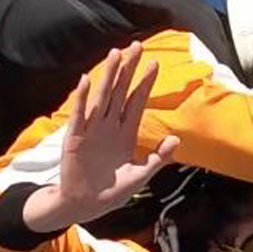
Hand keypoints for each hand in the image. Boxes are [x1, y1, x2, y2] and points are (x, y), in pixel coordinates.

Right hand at [23, 42, 179, 230]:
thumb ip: (157, 158)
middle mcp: (109, 126)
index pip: (137, 101)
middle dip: (128, 69)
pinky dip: (82, 99)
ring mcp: (92, 130)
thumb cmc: (112, 191)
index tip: (155, 63)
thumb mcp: (140, 175)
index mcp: (125, 133)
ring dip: (108, 76)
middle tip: (137, 46)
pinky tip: (87, 81)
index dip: (145, 82)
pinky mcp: (75, 138)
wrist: (85, 205)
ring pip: (102, 97)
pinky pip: (80, 115)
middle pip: (120, 92)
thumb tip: (177, 139)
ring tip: (115, 54)